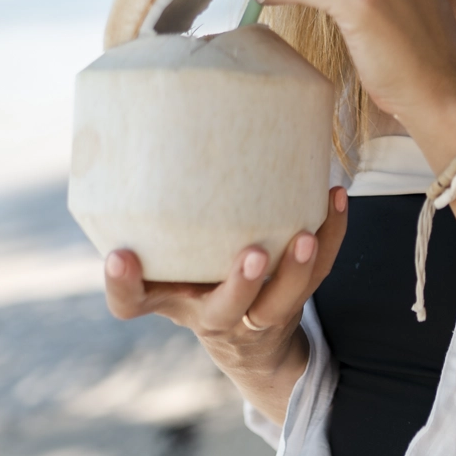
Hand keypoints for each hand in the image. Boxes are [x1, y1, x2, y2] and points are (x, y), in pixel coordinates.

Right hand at [103, 186, 348, 423]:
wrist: (246, 338)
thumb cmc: (191, 271)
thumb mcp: (165, 255)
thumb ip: (154, 209)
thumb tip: (143, 116)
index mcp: (167, 297)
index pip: (132, 301)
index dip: (124, 283)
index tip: (120, 255)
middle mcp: (209, 311)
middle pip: (223, 311)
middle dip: (239, 285)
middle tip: (253, 254)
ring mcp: (254, 312)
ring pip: (279, 301)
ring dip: (296, 270)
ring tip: (305, 235)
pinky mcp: (292, 300)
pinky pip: (319, 274)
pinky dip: (330, 236)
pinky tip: (335, 197)